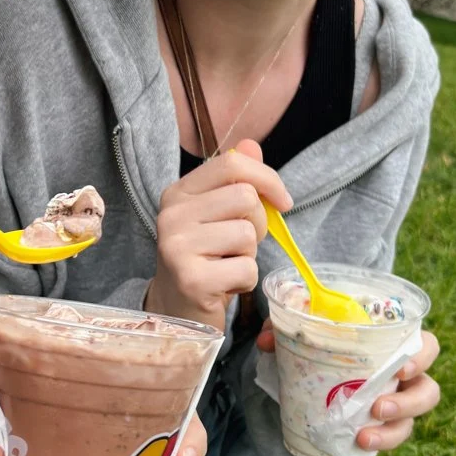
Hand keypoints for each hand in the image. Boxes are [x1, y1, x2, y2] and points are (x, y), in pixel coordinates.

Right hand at [145, 140, 292, 330]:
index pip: (232, 164)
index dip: (268, 178)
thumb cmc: (204, 259)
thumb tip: (251, 144)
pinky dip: (246, 280)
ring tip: (227, 265)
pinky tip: (225, 286)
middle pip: (245, 198)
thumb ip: (234, 180)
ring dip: (249, 255)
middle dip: (257, 225)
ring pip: (247, 234)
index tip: (283, 201)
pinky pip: (247, 268)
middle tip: (239, 246)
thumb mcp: (217, 216)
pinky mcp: (191, 279)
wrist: (176, 311)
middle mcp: (171, 215)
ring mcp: (177, 247)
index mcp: (178, 193)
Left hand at [255, 321, 441, 452]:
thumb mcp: (300, 336)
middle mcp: (401, 380)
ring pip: (409, 425)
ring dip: (391, 434)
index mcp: (393, 348)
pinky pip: (382, 445)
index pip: (425, 347)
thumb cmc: (317, 349)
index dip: (421, 357)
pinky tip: (350, 455)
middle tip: (378, 407)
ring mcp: (392, 408)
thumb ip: (282, 330)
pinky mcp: (376, 431)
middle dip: (409, 402)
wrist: (303, 382)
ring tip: (364, 437)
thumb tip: (267, 340)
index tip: (399, 368)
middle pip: (428, 391)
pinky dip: (369, 451)